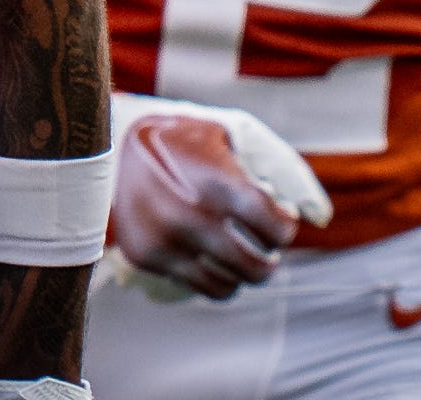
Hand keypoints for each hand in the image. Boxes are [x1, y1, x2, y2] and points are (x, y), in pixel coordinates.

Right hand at [104, 94, 329, 301]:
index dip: (285, 228)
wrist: (102, 144)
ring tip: (239, 257)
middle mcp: (193, 217)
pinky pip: (197, 286)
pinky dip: (212, 279)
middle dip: (270, 260)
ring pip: (229, 284)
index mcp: (218, 183)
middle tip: (266, 250)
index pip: (276, 229)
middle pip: (257, 267)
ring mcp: (168, 242)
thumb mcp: (224, 133)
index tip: (280, 222)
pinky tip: (211, 259)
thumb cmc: (177, 138)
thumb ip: (273, 164)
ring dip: (242, 274)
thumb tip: (318, 214)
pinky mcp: (147, 257)